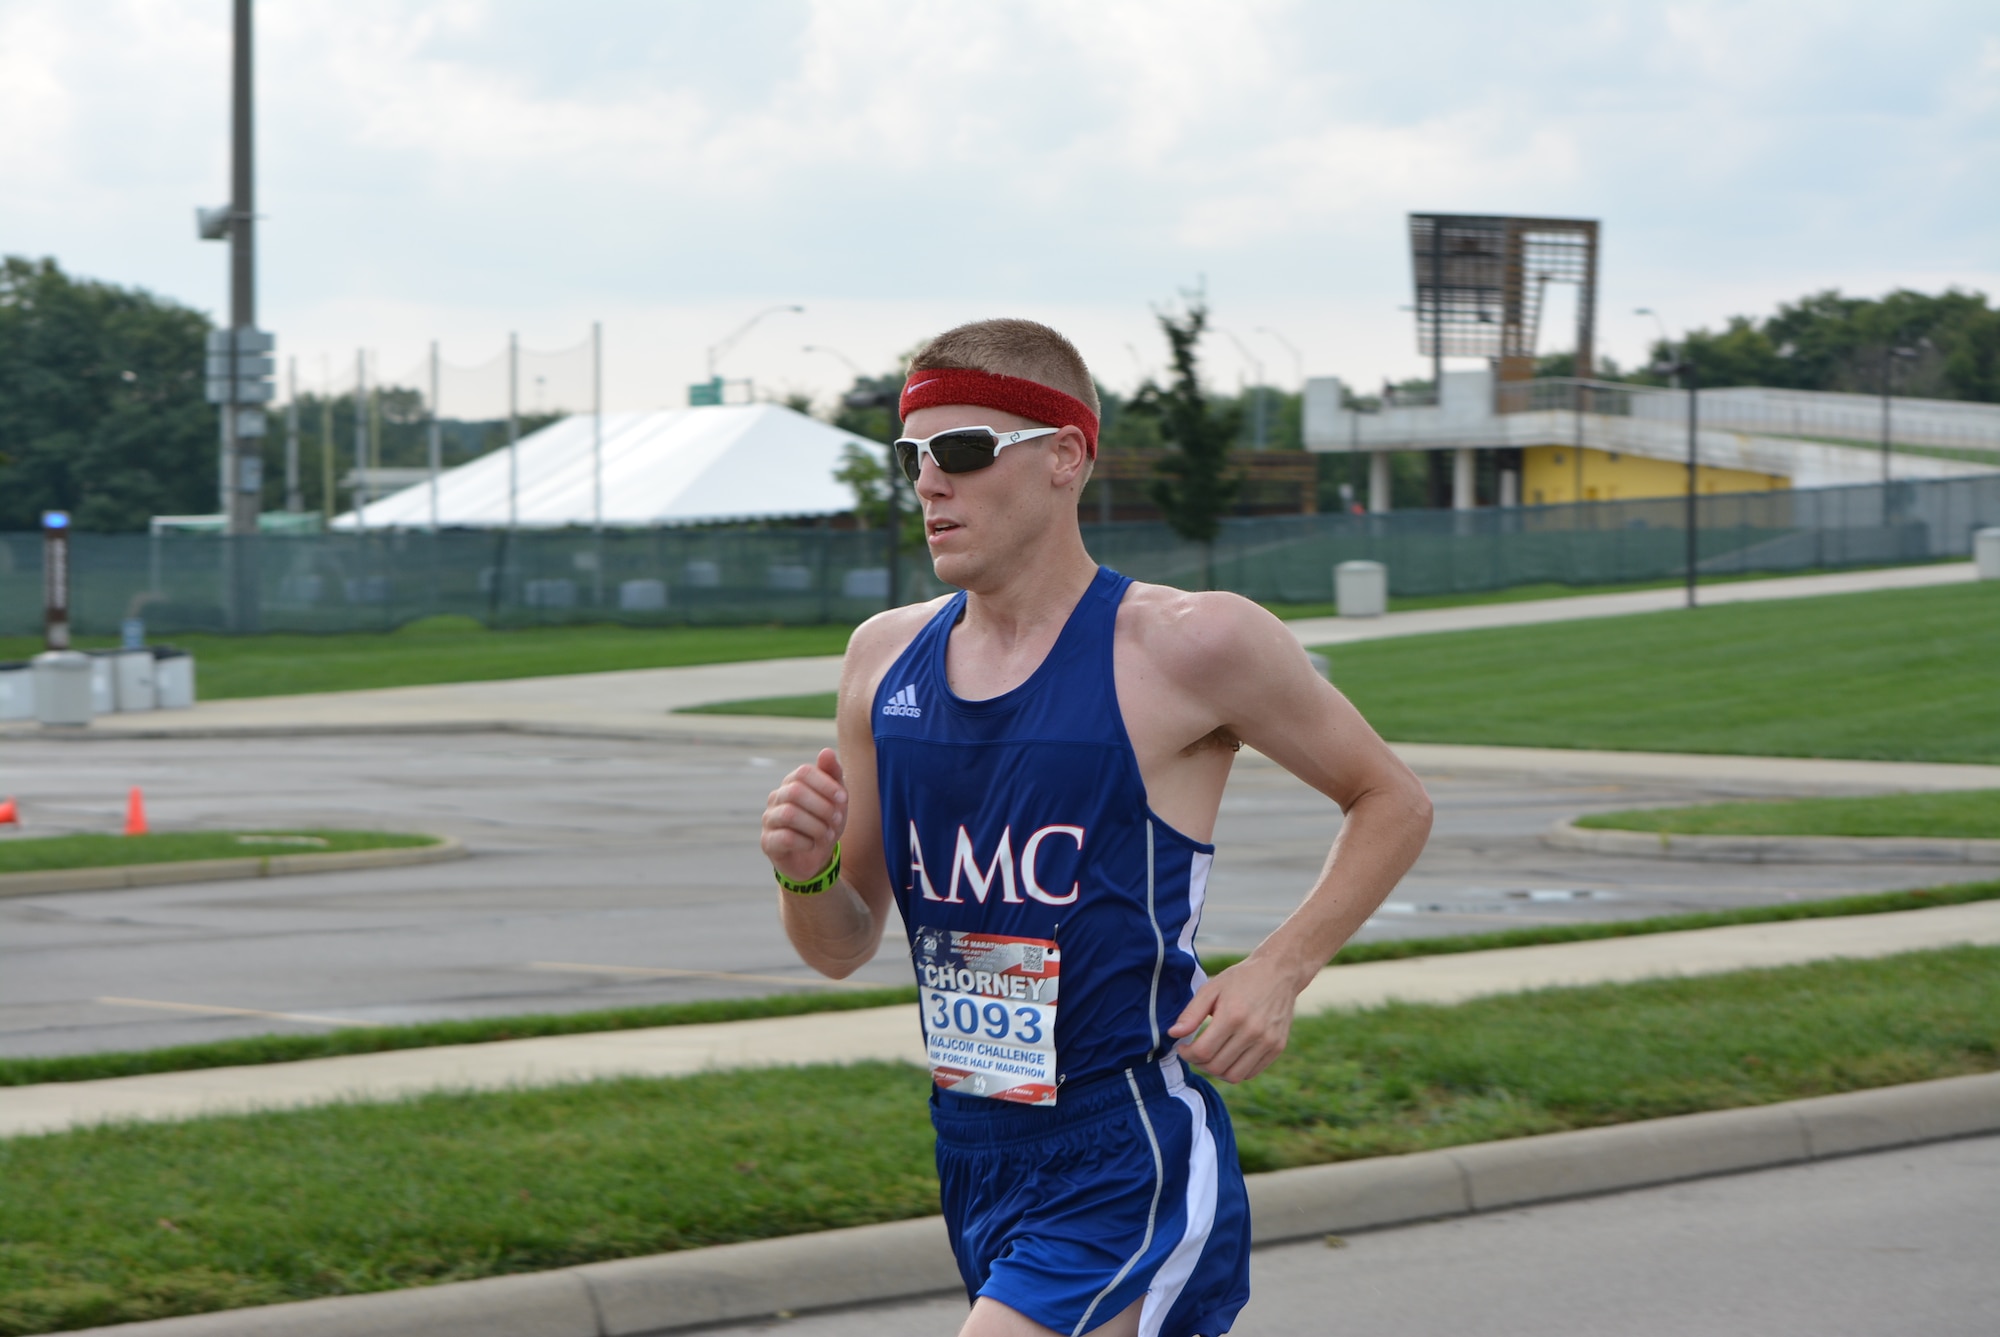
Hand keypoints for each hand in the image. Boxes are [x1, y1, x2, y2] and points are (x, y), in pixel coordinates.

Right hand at [761, 748, 847, 883]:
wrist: (815, 857)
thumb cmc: (825, 822)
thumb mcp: (836, 799)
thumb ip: (833, 774)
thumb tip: (826, 751)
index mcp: (792, 783)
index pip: (804, 772)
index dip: (826, 784)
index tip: (844, 799)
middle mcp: (776, 797)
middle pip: (796, 792)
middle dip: (822, 807)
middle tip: (837, 820)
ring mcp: (769, 819)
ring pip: (789, 814)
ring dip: (816, 826)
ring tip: (827, 834)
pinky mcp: (767, 842)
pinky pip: (785, 837)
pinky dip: (806, 842)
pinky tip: (812, 845)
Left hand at [1167, 956, 1305, 1083]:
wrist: (1279, 973)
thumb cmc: (1240, 979)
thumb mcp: (1211, 989)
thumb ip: (1191, 1013)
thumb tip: (1173, 1035)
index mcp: (1233, 1015)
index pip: (1203, 1052)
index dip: (1187, 1054)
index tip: (1183, 1047)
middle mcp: (1253, 1032)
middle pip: (1217, 1067)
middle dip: (1199, 1063)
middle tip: (1194, 1052)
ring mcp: (1268, 1042)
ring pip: (1234, 1076)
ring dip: (1216, 1071)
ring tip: (1210, 1056)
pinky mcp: (1277, 1047)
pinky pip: (1251, 1073)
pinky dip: (1235, 1070)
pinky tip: (1228, 1056)